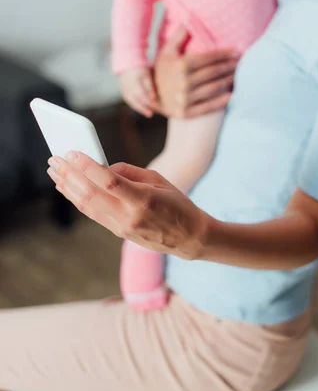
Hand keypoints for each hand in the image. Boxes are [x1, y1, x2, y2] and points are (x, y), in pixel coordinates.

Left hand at [47, 152, 210, 260]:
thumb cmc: (178, 204)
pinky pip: (92, 213)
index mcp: (143, 200)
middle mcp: (129, 216)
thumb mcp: (159, 179)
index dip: (87, 166)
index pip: (109, 181)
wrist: (190, 237)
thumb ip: (129, 171)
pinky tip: (68, 187)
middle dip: (69, 175)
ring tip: (54, 172)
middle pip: (91, 195)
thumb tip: (103, 167)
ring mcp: (121, 227)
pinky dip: (77, 198)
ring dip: (68, 187)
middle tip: (54, 160)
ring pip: (86, 206)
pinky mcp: (118, 232)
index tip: (71, 152)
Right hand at [119, 67, 155, 117]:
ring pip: (131, 102)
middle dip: (143, 108)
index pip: (141, 95)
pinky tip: (141, 108)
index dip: (148, 102)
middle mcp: (127, 87)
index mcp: (134, 82)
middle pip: (135, 100)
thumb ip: (149, 86)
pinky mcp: (123, 91)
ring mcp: (124, 90)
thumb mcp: (146, 74)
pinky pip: (129, 100)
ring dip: (139, 108)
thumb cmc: (140, 68)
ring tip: (147, 113)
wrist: (127, 64)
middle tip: (150, 114)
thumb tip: (153, 97)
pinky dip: (135, 105)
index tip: (155, 107)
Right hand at [153, 28, 239, 118]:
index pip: (208, 58)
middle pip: (213, 73)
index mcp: (180, 66)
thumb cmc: (160, 73)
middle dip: (229, 66)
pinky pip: (208, 106)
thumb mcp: (165, 54)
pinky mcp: (186, 113)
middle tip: (240, 63)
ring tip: (237, 75)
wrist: (149, 100)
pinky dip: (221, 101)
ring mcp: (185, 99)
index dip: (224, 54)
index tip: (236, 52)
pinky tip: (231, 95)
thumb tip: (186, 24)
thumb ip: (176, 39)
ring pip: (214, 88)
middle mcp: (183, 83)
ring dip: (228, 81)